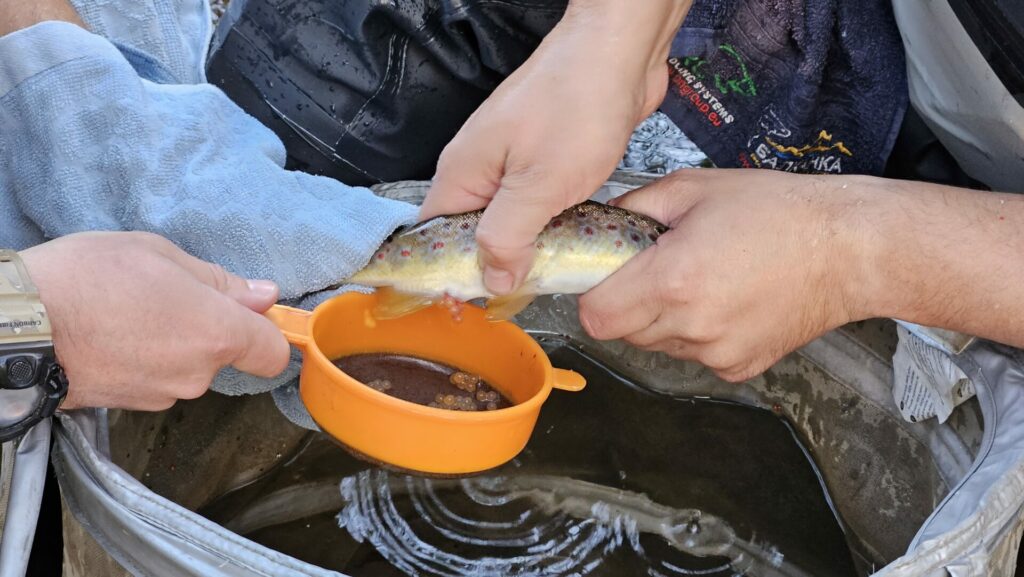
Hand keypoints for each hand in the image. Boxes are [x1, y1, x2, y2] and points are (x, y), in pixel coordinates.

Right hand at [20, 232, 289, 409]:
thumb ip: (219, 280)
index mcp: (216, 333)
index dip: (268, 332)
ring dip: (170, 341)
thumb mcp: (158, 255)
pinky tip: (111, 334)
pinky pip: (154, 378)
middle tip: (162, 293)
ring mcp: (162, 395)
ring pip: (186, 365)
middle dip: (204, 325)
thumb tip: (264, 295)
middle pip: (223, 353)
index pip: (272, 352)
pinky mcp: (130, 407)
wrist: (15, 328)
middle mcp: (197, 374)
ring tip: (126, 311)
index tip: (253, 313)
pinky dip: (142, 359)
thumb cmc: (86, 279)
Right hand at [419, 0, 689, 294]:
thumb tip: (491, 280)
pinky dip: (547, 222)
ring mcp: (511, 158)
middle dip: (494, 263)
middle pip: (471, 230)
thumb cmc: (577, 104)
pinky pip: (534, 202)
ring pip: (507, 217)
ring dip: (526, 244)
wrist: (619, 52)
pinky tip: (567, 237)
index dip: (448, 273)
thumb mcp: (538, 186)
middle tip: (520, 292)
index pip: (434, 236)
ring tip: (547, 270)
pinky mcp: (543, 154)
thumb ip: (507, 238)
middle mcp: (480, 165)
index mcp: (462, 171)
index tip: (469, 304)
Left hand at [578, 169, 872, 381]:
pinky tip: (726, 299)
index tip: (606, 274)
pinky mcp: (738, 367)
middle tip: (659, 266)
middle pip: (623, 331)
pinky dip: (697, 332)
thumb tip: (597, 224)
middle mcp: (692, 326)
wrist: (849, 249)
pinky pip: (693, 354)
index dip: (593, 293)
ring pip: (657, 344)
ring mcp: (717, 352)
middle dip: (627, 301)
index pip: (594, 316)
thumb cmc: (779, 211)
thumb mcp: (694, 189)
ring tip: (701, 278)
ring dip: (662, 317)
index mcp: (673, 280)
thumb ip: (633, 208)